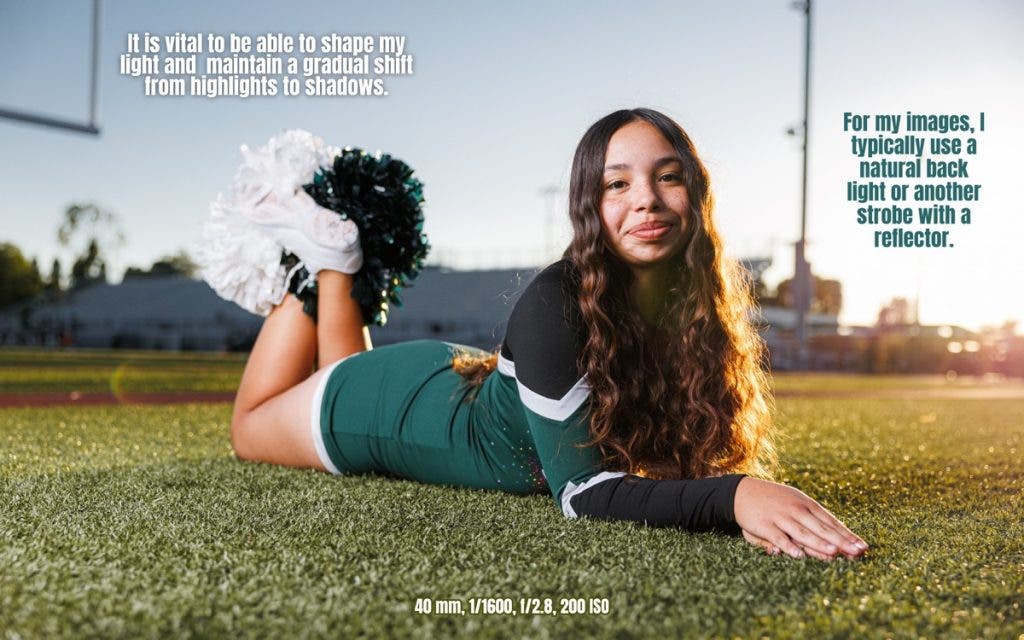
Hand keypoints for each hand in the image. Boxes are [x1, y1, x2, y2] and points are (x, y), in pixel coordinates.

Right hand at [733, 477, 868, 560]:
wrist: (740, 491)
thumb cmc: (772, 500)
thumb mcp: (793, 504)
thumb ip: (809, 522)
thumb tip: (828, 540)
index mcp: (806, 504)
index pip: (831, 521)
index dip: (847, 534)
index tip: (863, 547)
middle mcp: (796, 510)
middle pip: (822, 528)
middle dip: (841, 541)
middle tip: (857, 552)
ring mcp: (780, 517)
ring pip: (803, 533)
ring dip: (819, 543)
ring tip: (834, 552)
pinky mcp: (764, 525)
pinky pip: (778, 537)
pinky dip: (788, 546)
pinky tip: (798, 555)